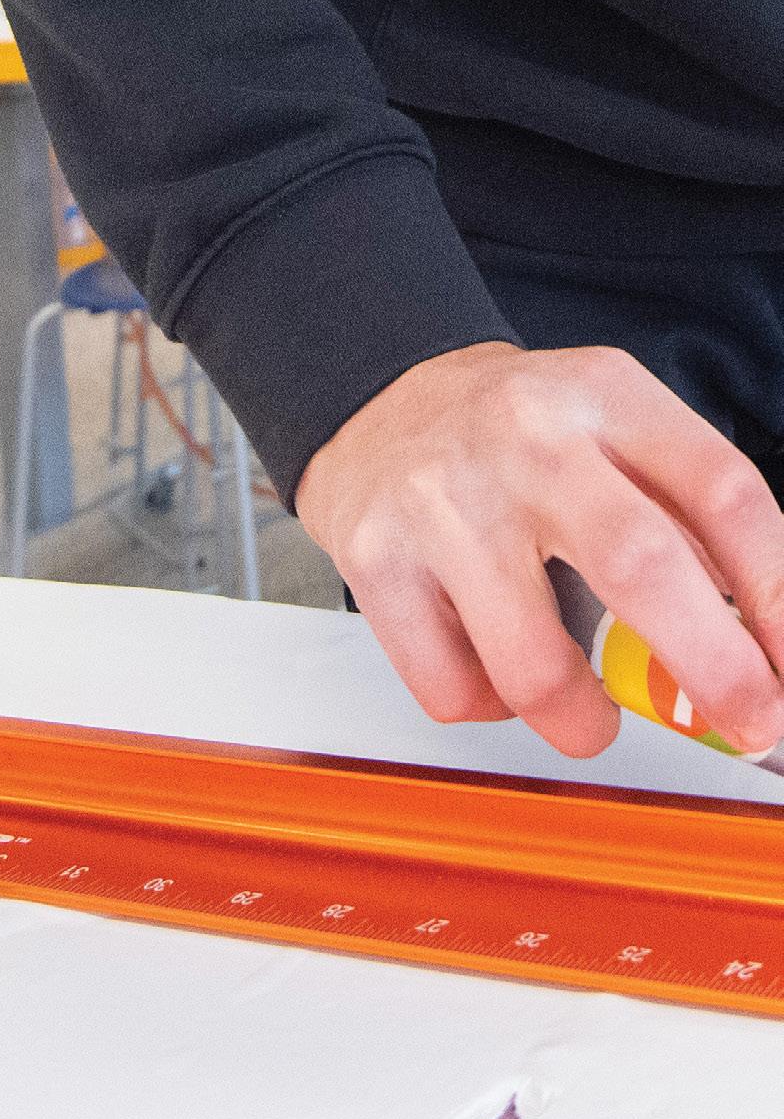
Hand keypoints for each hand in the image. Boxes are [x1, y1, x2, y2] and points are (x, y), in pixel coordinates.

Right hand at [297, 341, 783, 759]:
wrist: (376, 398)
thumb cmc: (517, 436)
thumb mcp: (614, 430)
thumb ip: (687, 519)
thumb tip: (765, 652)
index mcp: (603, 397)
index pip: (723, 493)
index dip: (779, 595)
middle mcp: (523, 439)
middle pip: (641, 565)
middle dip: (717, 672)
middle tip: (746, 720)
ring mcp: (442, 498)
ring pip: (535, 666)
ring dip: (583, 721)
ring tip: (584, 707)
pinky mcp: (375, 556)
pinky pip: (452, 689)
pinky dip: (486, 705)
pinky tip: (489, 661)